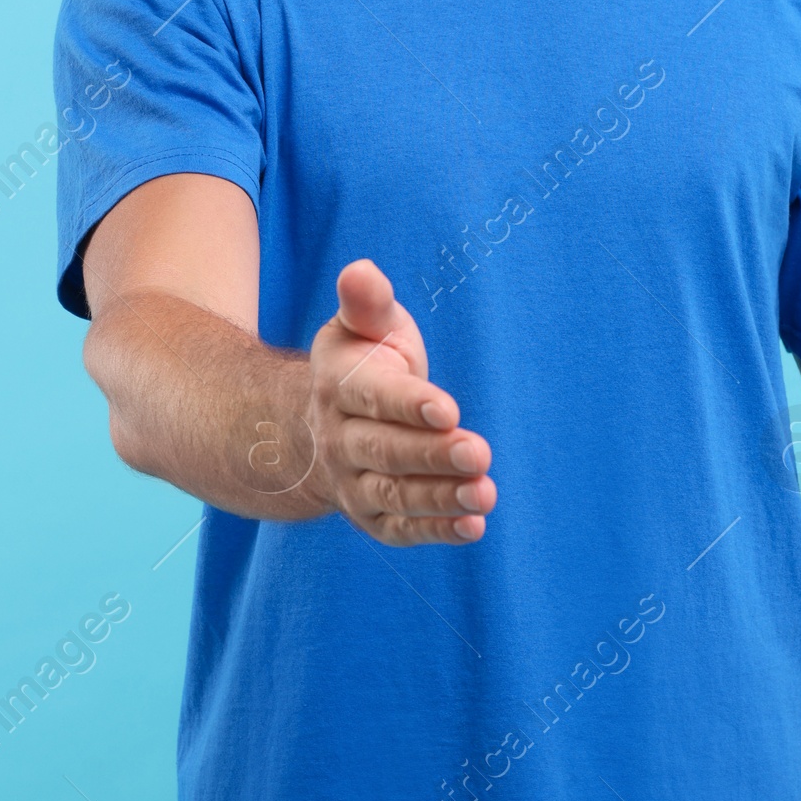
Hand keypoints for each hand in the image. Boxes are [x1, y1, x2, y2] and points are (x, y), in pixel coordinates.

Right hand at [306, 259, 494, 545]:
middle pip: (386, 450)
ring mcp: (353, 482)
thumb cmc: (362, 363)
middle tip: (480, 453)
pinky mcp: (372, 516)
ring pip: (395, 494)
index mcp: (339, 386)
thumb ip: (367, 303)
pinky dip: (435, 530)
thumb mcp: (363, 328)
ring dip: (441, 497)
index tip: (448, 409)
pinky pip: (400, 528)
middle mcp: (339, 439)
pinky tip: (473, 526)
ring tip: (485, 494)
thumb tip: (360, 270)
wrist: (316, 427)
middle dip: (432, 455)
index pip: (373, 397)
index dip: (408, 404)